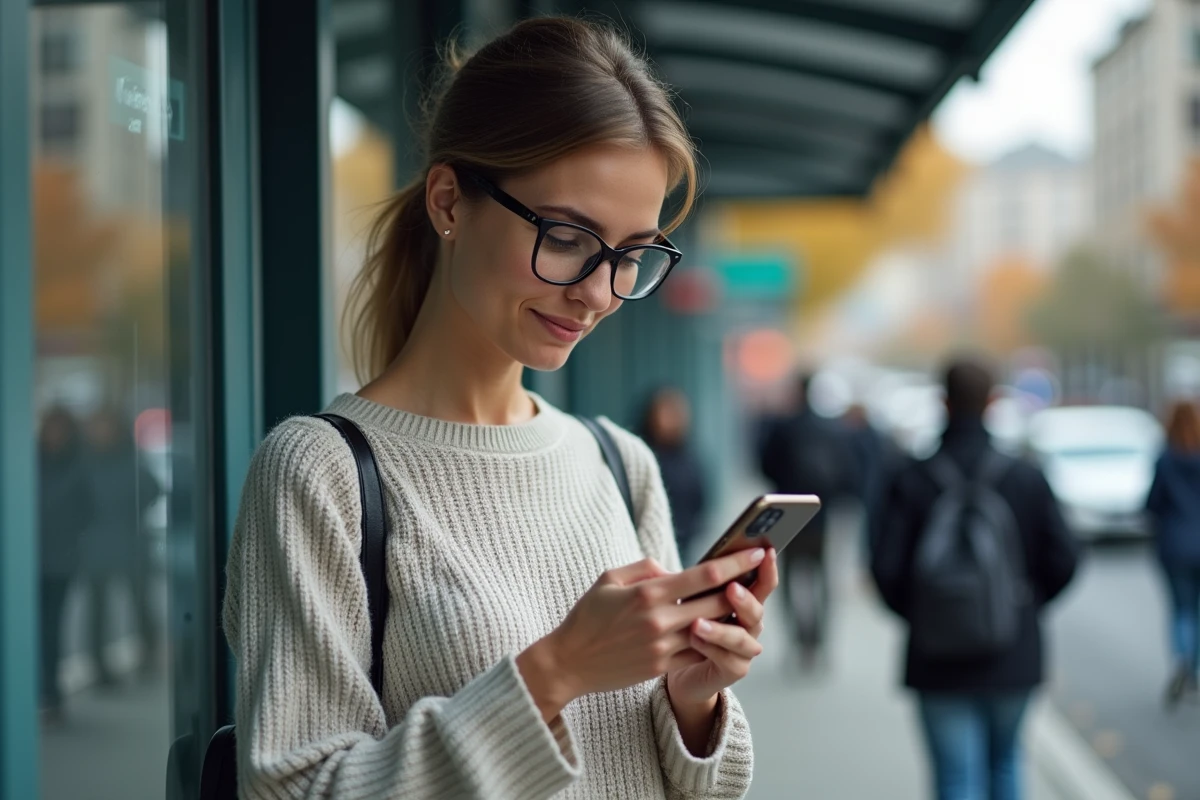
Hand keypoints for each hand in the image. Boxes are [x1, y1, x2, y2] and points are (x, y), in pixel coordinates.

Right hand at [516, 548, 767, 721]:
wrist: (568, 662)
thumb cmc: (587, 616)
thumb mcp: (609, 579)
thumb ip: (645, 568)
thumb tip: (673, 569)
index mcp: (648, 593)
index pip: (704, 575)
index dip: (735, 563)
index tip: (755, 553)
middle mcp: (660, 620)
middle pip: (717, 602)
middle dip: (743, 587)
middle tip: (760, 574)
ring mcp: (662, 647)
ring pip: (712, 629)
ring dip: (732, 616)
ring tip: (746, 601)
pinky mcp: (661, 667)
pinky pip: (698, 652)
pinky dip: (713, 640)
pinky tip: (722, 629)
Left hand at [666, 547, 778, 708]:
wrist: (674, 662)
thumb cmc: (680, 622)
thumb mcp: (684, 596)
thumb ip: (690, 581)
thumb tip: (681, 569)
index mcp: (742, 601)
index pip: (761, 583)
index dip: (766, 568)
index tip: (765, 552)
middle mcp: (748, 624)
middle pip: (757, 610)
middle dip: (745, 599)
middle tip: (731, 589)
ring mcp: (743, 649)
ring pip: (742, 638)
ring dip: (722, 630)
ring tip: (698, 623)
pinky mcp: (733, 670)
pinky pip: (728, 660)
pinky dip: (712, 649)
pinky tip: (694, 640)